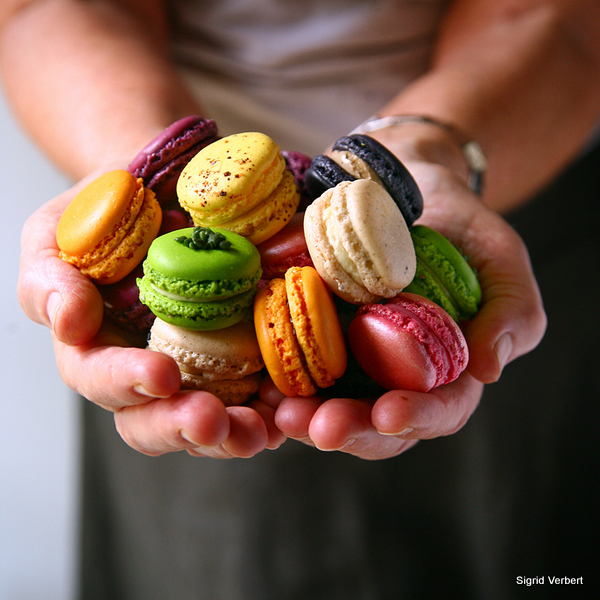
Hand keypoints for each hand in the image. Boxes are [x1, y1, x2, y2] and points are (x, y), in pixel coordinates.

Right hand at [18, 168, 285, 457]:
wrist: (162, 192)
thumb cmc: (103, 214)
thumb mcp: (58, 234)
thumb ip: (50, 279)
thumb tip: (68, 323)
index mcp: (99, 348)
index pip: (102, 380)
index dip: (127, 383)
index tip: (162, 376)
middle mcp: (147, 370)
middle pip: (154, 421)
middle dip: (182, 426)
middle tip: (213, 421)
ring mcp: (196, 370)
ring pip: (208, 423)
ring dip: (232, 434)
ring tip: (258, 432)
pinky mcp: (241, 360)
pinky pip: (256, 397)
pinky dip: (272, 410)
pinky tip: (288, 410)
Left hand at [260, 160, 546, 459]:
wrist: (406, 189)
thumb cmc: (460, 226)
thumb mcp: (498, 258)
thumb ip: (511, 310)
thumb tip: (489, 368)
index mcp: (446, 369)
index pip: (440, 408)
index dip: (417, 417)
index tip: (390, 414)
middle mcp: (395, 374)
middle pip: (376, 421)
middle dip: (351, 429)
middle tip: (320, 428)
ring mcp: (351, 358)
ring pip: (330, 403)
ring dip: (305, 416)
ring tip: (282, 413)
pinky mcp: (313, 334)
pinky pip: (293, 363)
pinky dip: (277, 377)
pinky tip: (259, 382)